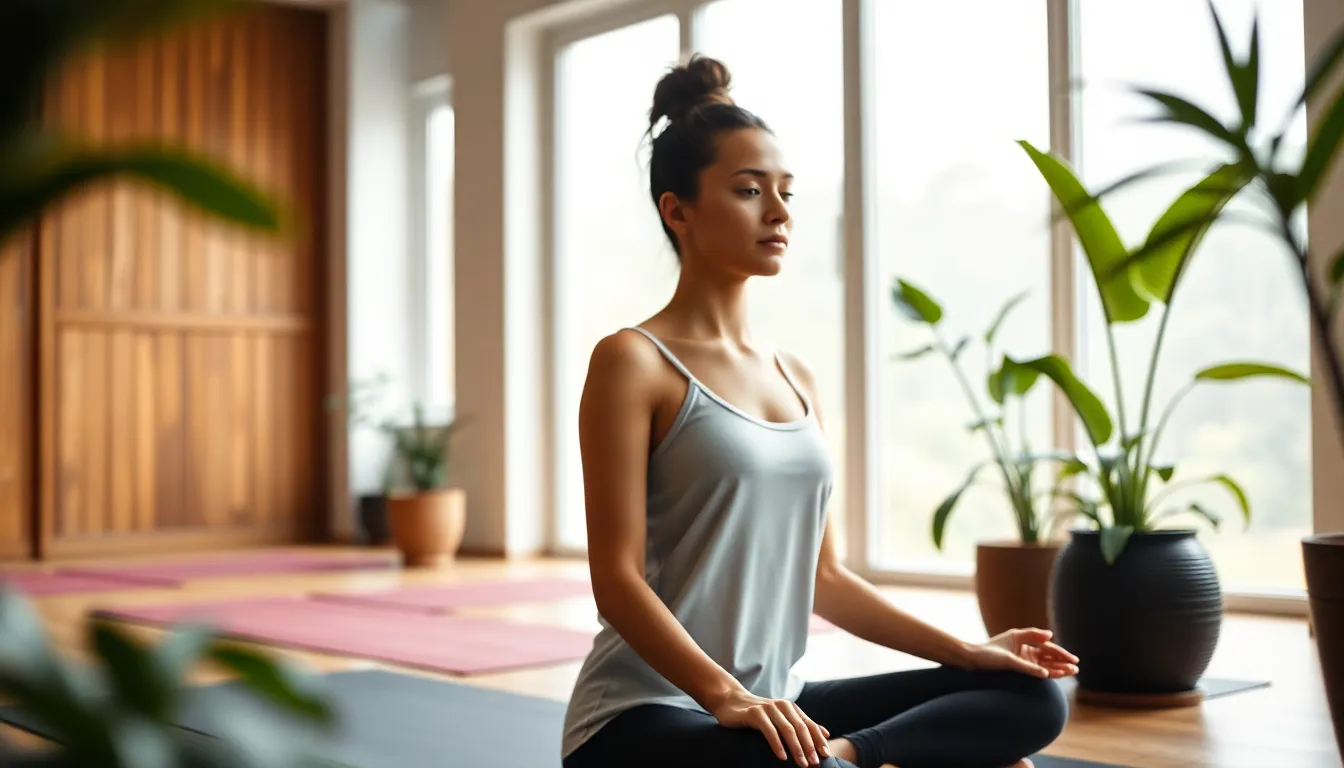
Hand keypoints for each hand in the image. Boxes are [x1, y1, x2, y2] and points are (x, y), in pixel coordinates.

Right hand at [706, 688, 831, 765]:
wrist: (731, 700)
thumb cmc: (758, 714)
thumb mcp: (781, 718)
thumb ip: (802, 724)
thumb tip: (826, 734)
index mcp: (791, 708)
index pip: (809, 724)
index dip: (819, 740)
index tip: (827, 755)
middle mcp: (782, 706)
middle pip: (801, 728)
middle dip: (809, 747)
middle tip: (815, 764)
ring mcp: (768, 708)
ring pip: (787, 729)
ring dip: (797, 748)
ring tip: (802, 764)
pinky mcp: (755, 713)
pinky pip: (769, 730)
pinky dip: (777, 744)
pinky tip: (782, 756)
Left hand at [966, 627, 1079, 678]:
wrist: (974, 658)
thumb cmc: (991, 649)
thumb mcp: (1014, 636)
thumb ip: (1032, 635)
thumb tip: (1051, 634)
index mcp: (1027, 647)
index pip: (1049, 650)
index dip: (1061, 653)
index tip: (1073, 659)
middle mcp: (1026, 657)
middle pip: (1048, 660)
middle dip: (1062, 663)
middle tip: (1076, 668)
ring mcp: (1021, 664)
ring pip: (1043, 667)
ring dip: (1057, 670)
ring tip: (1071, 672)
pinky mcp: (1015, 668)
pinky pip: (1030, 669)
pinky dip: (1039, 671)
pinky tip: (1048, 673)